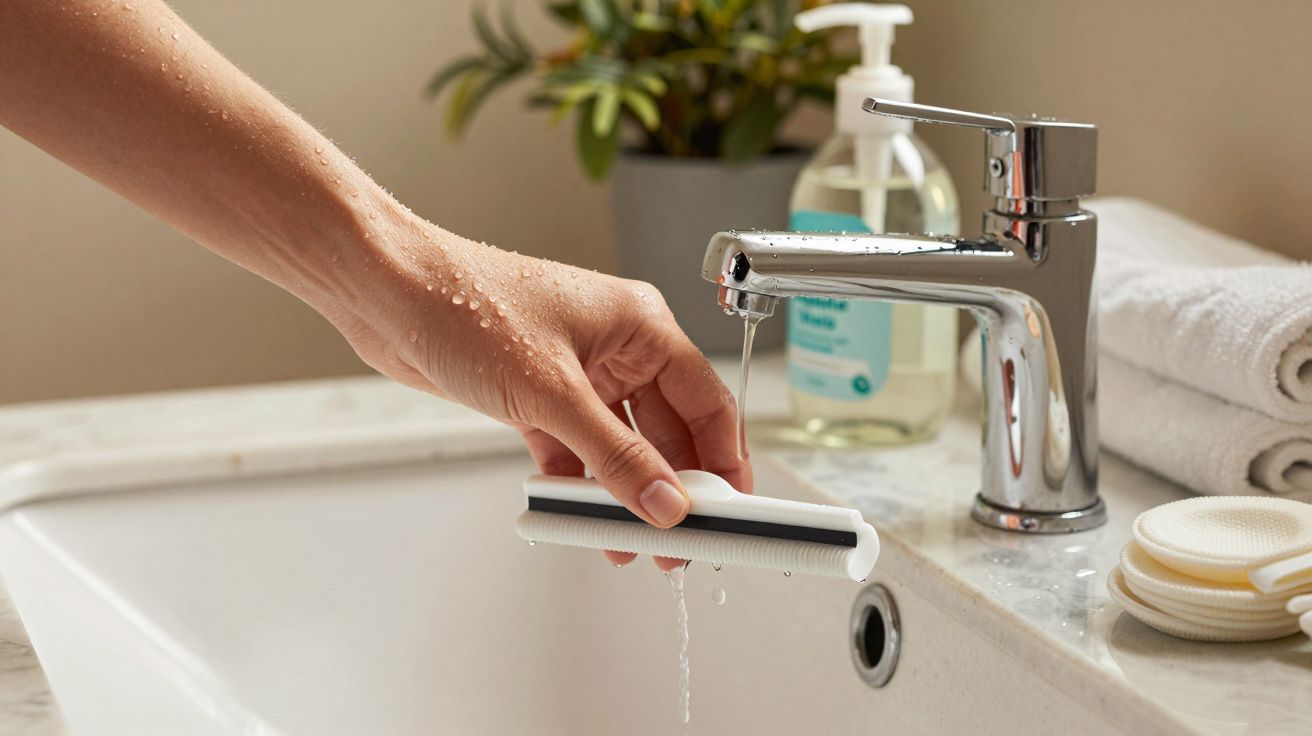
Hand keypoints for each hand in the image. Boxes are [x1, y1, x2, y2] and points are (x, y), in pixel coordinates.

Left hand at [324, 213, 752, 570]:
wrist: (385, 292)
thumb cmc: (466, 302)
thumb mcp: (553, 393)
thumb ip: (615, 456)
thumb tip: (664, 501)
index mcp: (640, 324)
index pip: (706, 400)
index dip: (724, 458)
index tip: (730, 507)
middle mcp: (615, 346)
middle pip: (666, 428)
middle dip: (673, 485)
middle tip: (678, 539)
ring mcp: (575, 370)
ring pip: (619, 443)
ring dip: (623, 491)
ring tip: (629, 540)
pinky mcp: (537, 392)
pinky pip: (574, 446)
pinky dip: (577, 481)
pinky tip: (579, 515)